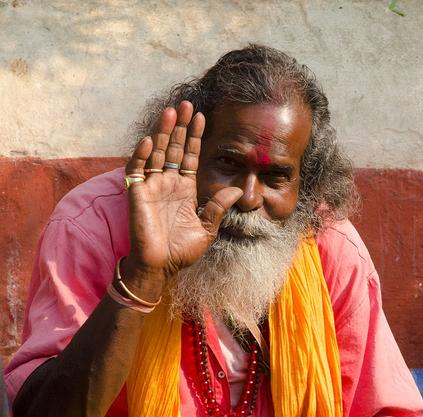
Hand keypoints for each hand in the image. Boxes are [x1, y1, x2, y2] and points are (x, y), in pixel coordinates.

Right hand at [121, 101, 242, 298]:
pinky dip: (142, 155)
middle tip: (186, 104)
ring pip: (156, 152)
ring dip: (162, 132)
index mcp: (185, 188)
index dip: (195, 137)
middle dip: (180, 127)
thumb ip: (219, 206)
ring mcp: (151, 186)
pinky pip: (137, 170)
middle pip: (174, 148)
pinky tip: (151, 140)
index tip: (203, 117)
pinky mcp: (136, 194)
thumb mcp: (207, 227)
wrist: (161, 267)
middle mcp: (168, 182)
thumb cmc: (182, 250)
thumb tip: (240, 189)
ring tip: (171, 112)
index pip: (190, 156)